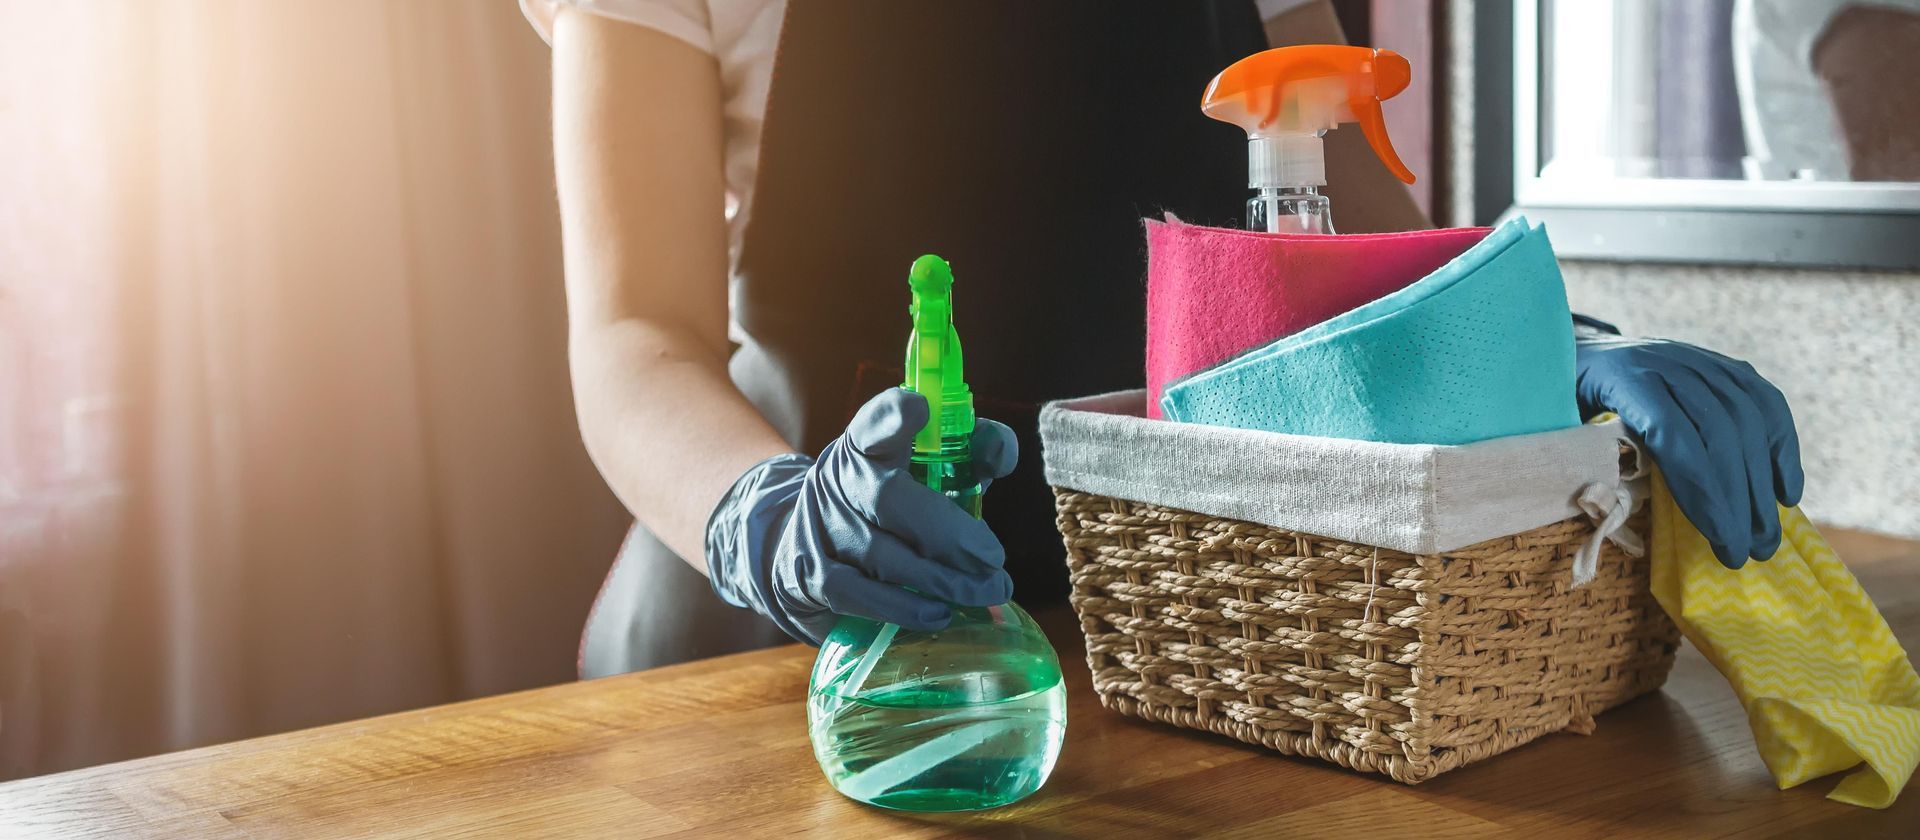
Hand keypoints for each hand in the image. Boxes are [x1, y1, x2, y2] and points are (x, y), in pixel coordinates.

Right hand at [704, 388, 1017, 642]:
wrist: (805, 544)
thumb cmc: (890, 504)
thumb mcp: (924, 469)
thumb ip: (970, 452)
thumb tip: (1000, 450)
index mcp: (864, 444)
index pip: (874, 422)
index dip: (893, 415)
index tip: (920, 408)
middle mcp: (836, 482)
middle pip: (888, 499)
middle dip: (947, 532)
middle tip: (993, 558)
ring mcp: (822, 531)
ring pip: (884, 556)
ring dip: (944, 579)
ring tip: (990, 590)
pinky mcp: (817, 578)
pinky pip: (864, 597)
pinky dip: (907, 608)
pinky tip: (941, 614)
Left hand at [1575, 334, 1802, 567]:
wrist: (1585, 348)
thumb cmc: (1567, 398)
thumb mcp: (1559, 422)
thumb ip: (1582, 456)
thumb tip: (1607, 510)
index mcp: (1623, 379)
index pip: (1674, 436)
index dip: (1704, 490)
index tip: (1722, 541)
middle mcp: (1668, 364)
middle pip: (1720, 432)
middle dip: (1740, 499)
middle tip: (1750, 552)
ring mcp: (1700, 361)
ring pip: (1748, 420)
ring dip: (1763, 483)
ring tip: (1766, 535)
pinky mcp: (1723, 366)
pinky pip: (1764, 403)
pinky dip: (1781, 448)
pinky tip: (1786, 492)